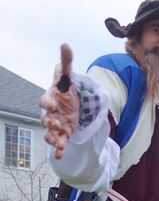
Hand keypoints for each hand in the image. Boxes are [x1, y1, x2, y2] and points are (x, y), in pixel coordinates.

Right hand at [40, 44, 79, 159]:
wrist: (71, 104)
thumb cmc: (65, 91)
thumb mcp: (68, 77)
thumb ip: (66, 63)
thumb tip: (65, 45)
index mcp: (50, 99)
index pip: (44, 101)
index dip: (47, 103)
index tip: (51, 103)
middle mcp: (50, 114)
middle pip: (45, 119)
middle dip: (49, 122)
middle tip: (55, 124)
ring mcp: (56, 125)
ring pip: (50, 133)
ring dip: (52, 138)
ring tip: (56, 143)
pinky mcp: (62, 134)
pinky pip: (58, 143)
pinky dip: (58, 150)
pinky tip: (60, 155)